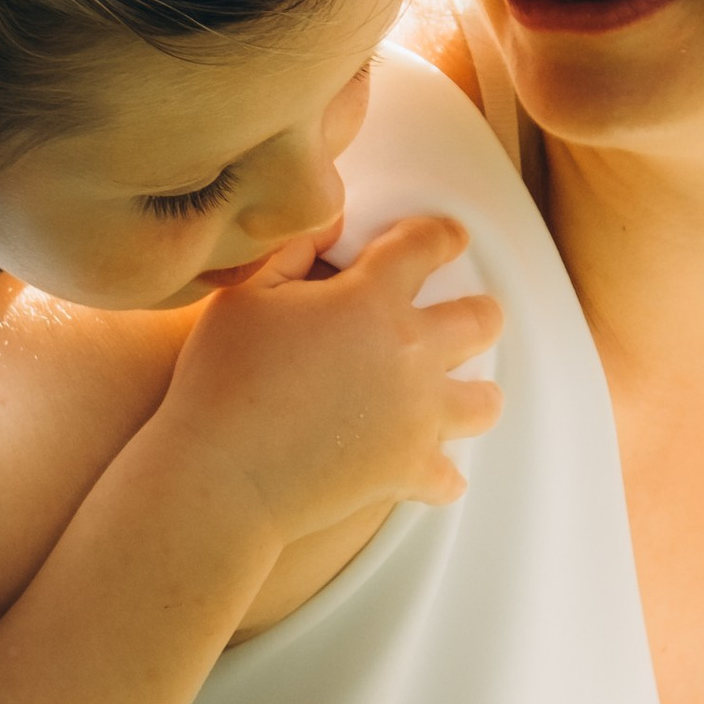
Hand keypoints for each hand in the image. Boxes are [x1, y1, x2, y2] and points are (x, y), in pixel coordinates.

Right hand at [159, 213, 502, 544]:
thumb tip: (331, 226)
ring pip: (483, 400)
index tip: (449, 236)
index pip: (424, 247)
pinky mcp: (407, 469)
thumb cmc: (220, 378)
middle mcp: (410, 352)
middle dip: (479, 311)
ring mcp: (416, 415)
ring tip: (467, 394)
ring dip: (477, 393)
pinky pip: (448, 477)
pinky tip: (435, 473)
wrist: (221, 473)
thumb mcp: (243, 296)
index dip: (440, 235)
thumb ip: (293, 252)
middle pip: (479, 320)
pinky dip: (442, 476)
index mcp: (371, 299)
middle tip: (472, 313)